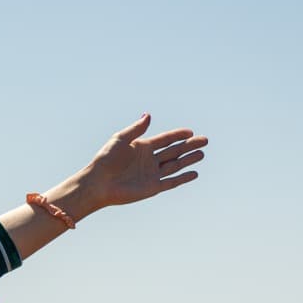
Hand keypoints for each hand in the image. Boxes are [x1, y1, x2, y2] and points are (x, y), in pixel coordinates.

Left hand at [56, 113, 207, 217]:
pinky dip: (183, 178)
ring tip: (202, 153)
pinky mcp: (152, 188)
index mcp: (142, 147)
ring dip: (189, 160)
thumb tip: (149, 115)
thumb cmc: (105, 160)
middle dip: (189, 146)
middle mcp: (149, 160)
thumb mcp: (120, 140)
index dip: (177, 135)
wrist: (97, 183)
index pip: (165, 140)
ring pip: (175, 165)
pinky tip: (195, 172)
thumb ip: (136, 129)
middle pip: (174, 151)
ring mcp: (151, 174)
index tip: (190, 132)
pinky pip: (171, 182)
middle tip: (205, 140)